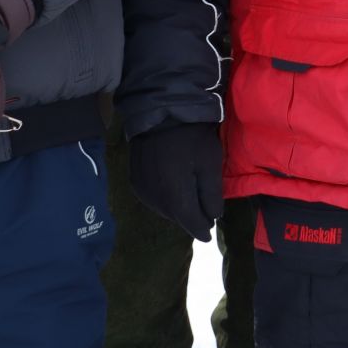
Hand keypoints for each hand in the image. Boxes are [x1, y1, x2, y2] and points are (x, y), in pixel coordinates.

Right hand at [129, 123, 224, 240]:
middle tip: (204, 213)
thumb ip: (212, 195)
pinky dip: (165, 198)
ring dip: (177, 208)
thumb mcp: (210, 165)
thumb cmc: (192, 138)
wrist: (161, 113)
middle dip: (191, 217)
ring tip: (190, 199)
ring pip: (164, 209)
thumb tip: (213, 217)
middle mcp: (154, 200)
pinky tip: (173, 188)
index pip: (191, 223)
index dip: (202, 229)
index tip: (208, 234)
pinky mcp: (134, 181)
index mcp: (175, 198)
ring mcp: (141, 191)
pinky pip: (152, 198)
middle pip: (177, 217)